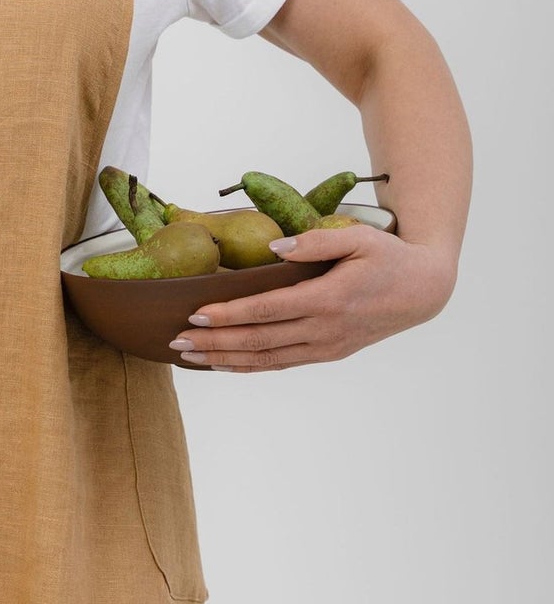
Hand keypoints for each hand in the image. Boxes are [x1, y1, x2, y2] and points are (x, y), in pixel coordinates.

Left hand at [167, 224, 455, 371]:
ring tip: (190, 357)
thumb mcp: (357, 237)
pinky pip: (282, 363)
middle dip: (215, 341)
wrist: (424, 290)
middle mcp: (325, 329)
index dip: (230, 315)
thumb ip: (315, 241)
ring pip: (267, 359)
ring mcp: (327, 347)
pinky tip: (224, 365)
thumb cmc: (387, 256)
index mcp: (329, 299)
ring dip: (226, 359)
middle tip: (178, 340)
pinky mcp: (329, 353)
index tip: (196, 313)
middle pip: (259, 340)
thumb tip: (273, 248)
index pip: (268, 310)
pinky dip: (250, 366)